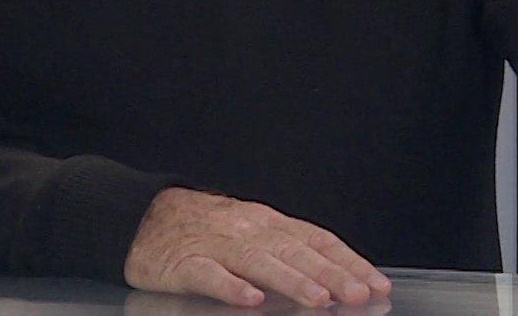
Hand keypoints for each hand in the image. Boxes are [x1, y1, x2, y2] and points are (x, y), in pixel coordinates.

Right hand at [123, 188, 392, 306]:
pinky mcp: (183, 262)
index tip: (374, 282)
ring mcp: (216, 245)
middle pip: (295, 251)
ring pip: (259, 261)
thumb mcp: (251, 231)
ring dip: (291, 280)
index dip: (347, 261)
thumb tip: (333, 276)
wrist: (143, 216)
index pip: (317, 240)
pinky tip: (250, 299)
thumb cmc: (204, 229)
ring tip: (318, 299)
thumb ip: (287, 251)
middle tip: (358, 294)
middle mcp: (248, 229)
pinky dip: (231, 286)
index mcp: (268, 222)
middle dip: (330, 274)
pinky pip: (209, 275)